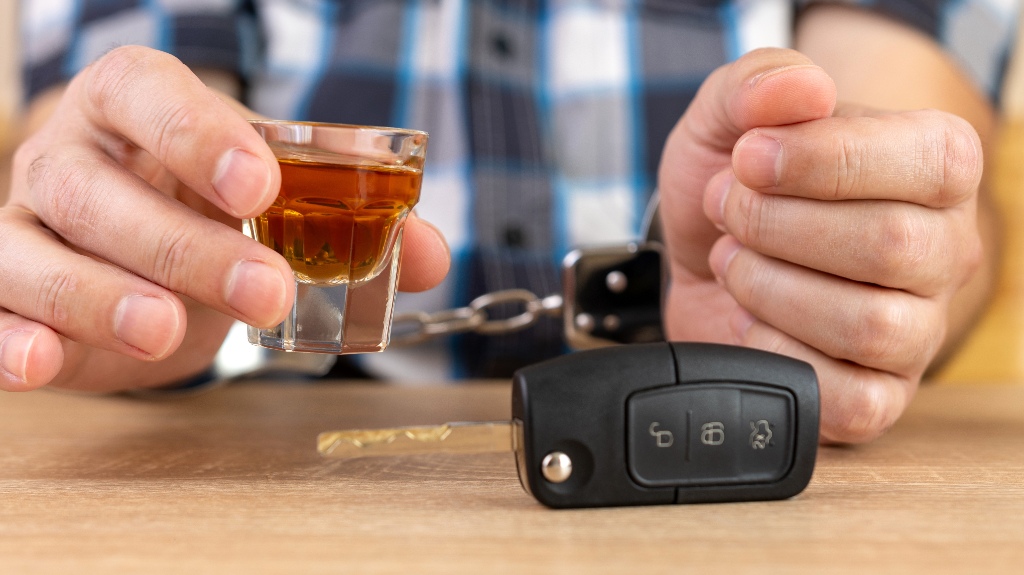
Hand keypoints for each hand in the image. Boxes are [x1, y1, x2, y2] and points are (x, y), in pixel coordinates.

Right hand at [0, 46, 449, 391]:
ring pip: (35, 254)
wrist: (136, 243)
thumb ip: (350, 221)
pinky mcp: (4, 292)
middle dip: (184, 245)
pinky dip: (10, 340)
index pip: (150, 96)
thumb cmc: (203, 205)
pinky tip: (44, 362)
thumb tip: (430, 254)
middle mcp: (68, 159)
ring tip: (166, 330)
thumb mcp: (272, 199)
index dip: (200, 136)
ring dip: (102, 296)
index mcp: (136, 108)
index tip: (261, 186)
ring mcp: (25, 225)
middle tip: (265, 290)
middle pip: (100, 192)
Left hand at [658, 48, 982, 442]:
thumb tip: (802, 90)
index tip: (748, 159)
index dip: (823, 162)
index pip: (926, 162)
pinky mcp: (877, 394)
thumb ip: (758, 85)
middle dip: (778, 226)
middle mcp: (942, 250)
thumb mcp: (726, 119)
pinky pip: (853, 399)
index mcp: (933, 168)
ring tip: (735, 263)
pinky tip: (750, 322)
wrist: (698, 258)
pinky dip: (778, 355)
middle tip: (730, 211)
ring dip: (769, 288)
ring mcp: (915, 330)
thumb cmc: (733, 187)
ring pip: (871, 325)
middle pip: (891, 246)